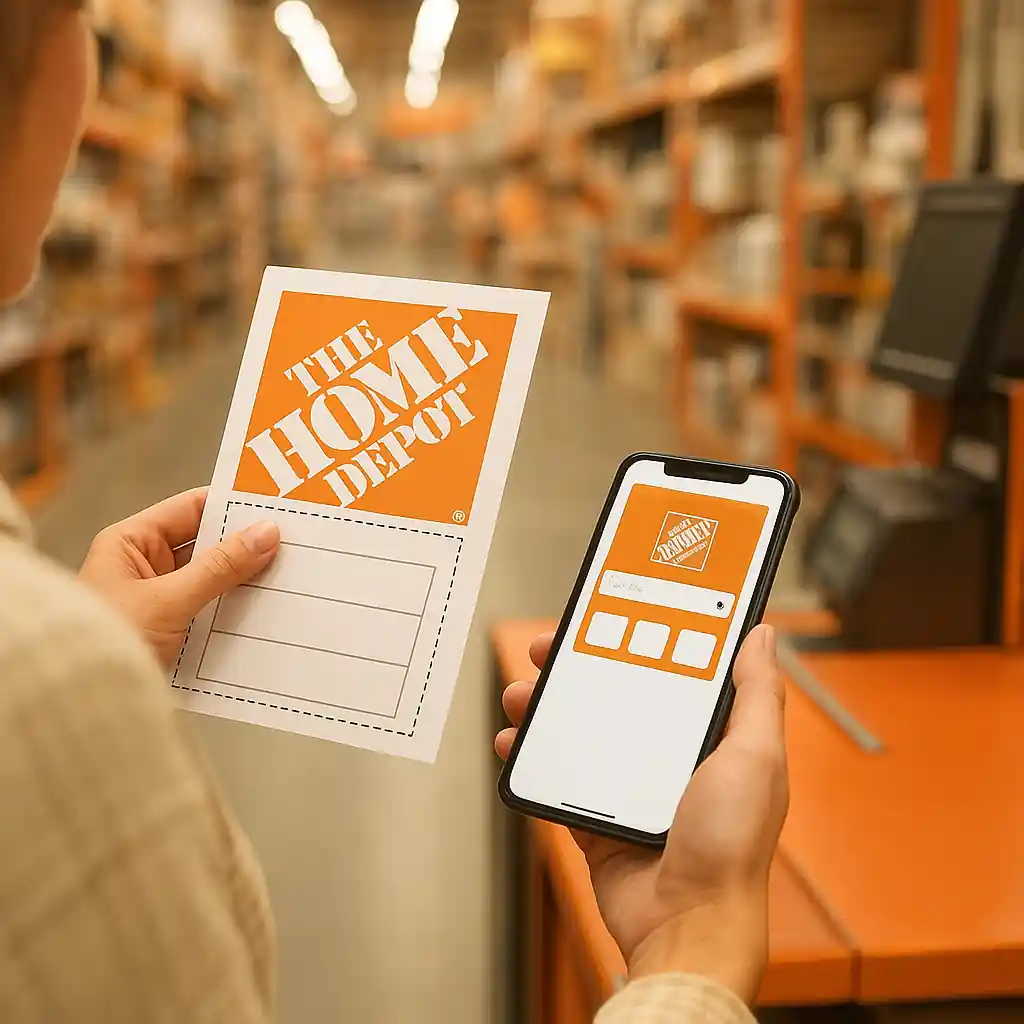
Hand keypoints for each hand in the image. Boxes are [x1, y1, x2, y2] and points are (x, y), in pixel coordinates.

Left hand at [79, 488, 280, 666]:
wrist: (86, 708)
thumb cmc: (109, 643)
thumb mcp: (170, 601)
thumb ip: (220, 566)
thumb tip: (265, 534)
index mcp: (130, 543)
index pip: (190, 508)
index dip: (231, 506)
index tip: (273, 507)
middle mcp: (142, 565)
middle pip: (204, 543)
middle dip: (243, 545)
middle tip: (290, 542)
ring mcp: (156, 597)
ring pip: (210, 576)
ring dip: (241, 578)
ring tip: (284, 573)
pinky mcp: (168, 627)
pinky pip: (208, 606)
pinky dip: (232, 606)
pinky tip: (263, 607)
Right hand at [496, 625, 787, 1003]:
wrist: (685, 925)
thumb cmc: (731, 846)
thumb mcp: (755, 756)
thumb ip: (757, 694)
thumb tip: (762, 634)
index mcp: (712, 740)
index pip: (673, 673)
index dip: (643, 638)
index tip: (614, 613)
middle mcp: (671, 760)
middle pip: (618, 697)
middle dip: (581, 670)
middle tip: (549, 649)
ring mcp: (631, 791)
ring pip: (581, 733)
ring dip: (548, 708)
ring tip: (522, 693)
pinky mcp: (598, 821)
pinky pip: (558, 779)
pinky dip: (533, 758)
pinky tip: (515, 742)